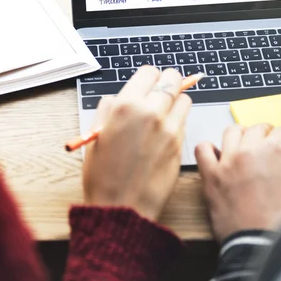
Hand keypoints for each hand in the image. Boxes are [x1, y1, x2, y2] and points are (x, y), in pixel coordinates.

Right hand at [83, 66, 191, 220]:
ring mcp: (169, 128)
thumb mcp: (95, 136)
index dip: (148, 77)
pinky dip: (179, 120)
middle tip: (161, 91)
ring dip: (176, 101)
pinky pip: (185, 120)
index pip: (149, 72)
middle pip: (172, 79)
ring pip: (184, 98)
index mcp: (126, 106)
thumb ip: (108, 110)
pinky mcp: (180, 144)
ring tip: (164, 112)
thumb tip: (118, 98)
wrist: (122, 208)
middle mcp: (151, 112)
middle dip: (167, 82)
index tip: (147, 84)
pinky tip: (166, 131)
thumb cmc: (103, 175)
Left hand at [195, 124, 280, 241]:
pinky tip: (217, 157)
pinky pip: (202, 150)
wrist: (264, 247)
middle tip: (266, 144)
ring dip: (240, 136)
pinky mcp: (211, 177)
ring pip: (231, 131)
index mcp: (276, 151)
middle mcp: (250, 151)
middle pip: (257, 128)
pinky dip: (208, 149)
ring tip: (243, 145)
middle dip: (265, 134)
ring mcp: (228, 162)